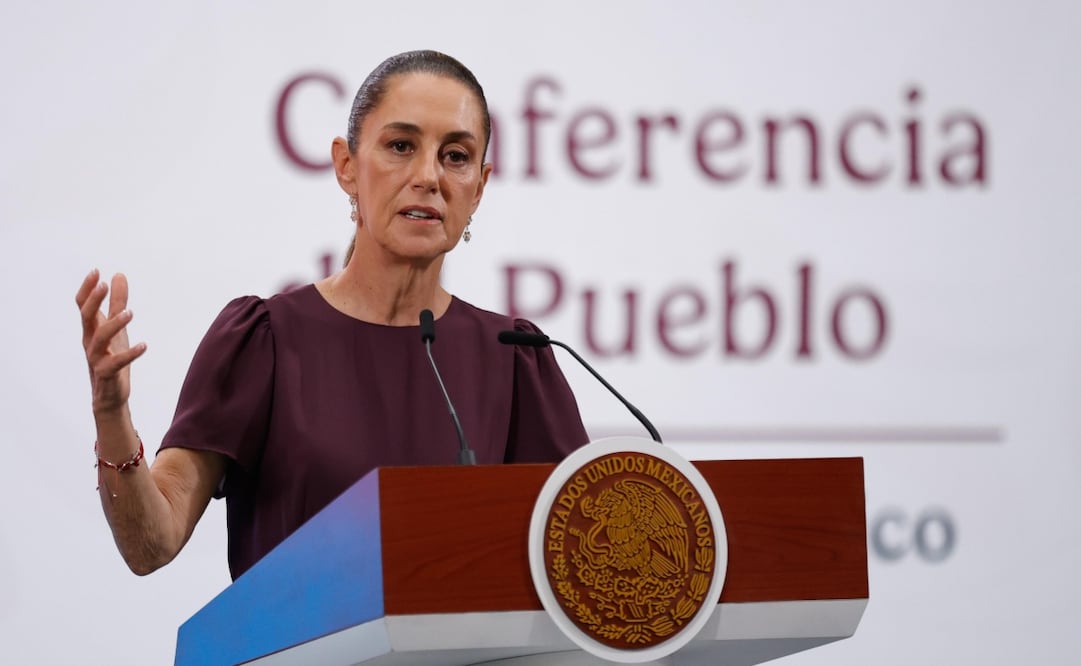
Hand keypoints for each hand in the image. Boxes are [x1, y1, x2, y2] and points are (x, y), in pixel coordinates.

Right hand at [76, 269, 146, 415]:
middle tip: (104, 285)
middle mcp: (90, 341)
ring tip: (130, 312)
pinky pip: (116, 363)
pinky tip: (144, 345)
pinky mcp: (107, 374)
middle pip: (86, 318)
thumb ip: (118, 302)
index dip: (87, 289)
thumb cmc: (111, 356)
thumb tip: (118, 275)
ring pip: (100, 339)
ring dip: (114, 324)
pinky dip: (130, 354)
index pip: (83, 306)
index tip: (96, 271)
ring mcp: (97, 358)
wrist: (109, 394)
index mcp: (91, 329)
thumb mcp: (117, 327)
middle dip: (94, 300)